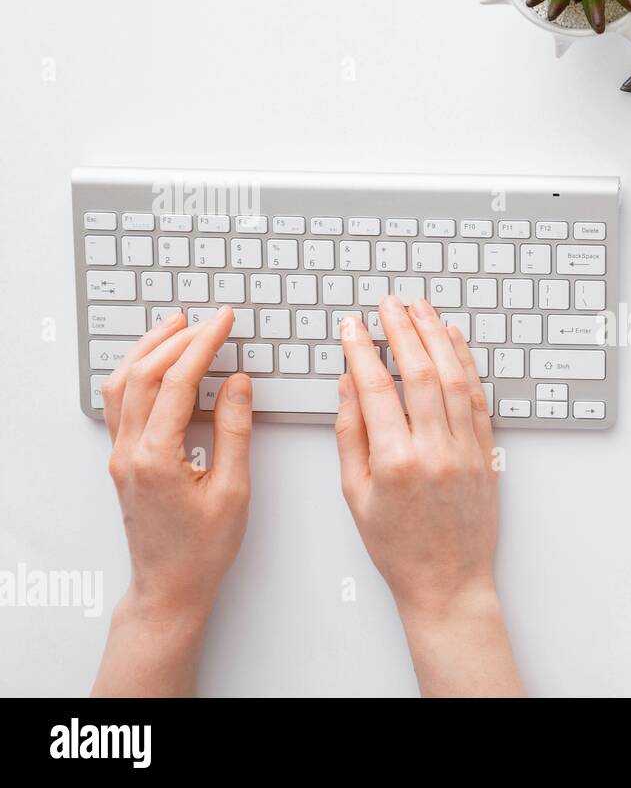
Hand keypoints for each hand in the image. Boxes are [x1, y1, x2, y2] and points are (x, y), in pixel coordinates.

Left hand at [92, 306, 252, 695]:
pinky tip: (156, 366)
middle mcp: (129, 451)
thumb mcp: (233, 489)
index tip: (223, 320)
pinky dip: (137, 374)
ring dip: (148, 351)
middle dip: (176, 339)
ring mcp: (120, 456)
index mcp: (156, 457)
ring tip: (177, 328)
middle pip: (142, 375)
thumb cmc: (203, 549)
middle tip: (206, 318)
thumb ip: (234, 430)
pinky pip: (119, 404)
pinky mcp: (122, 461)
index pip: (177, 382)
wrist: (170, 587)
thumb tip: (237, 383)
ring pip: (121, 385)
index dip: (202, 345)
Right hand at [336, 296, 521, 695]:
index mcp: (394, 463)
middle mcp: (435, 451)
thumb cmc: (396, 546)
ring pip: (456, 379)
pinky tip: (454, 342)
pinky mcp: (488, 454)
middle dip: (402, 330)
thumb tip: (348, 383)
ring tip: (421, 309)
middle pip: (421, 373)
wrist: (448, 582)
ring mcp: (467, 451)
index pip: (376, 388)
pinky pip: (479, 399)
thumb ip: (350, 435)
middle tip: (388, 303)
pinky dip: (467, 365)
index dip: (362, 349)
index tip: (352, 325)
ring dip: (437, 337)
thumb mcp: (356, 495)